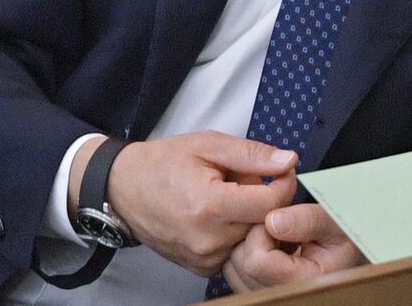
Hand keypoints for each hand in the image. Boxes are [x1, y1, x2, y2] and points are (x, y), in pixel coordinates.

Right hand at [94, 131, 296, 274]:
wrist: (122, 189)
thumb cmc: (164, 163)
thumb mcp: (209, 144)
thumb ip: (252, 154)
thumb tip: (289, 161)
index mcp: (210, 206)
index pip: (271, 204)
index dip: (283, 184)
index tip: (280, 170)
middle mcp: (208, 240)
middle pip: (263, 222)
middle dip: (264, 198)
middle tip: (243, 178)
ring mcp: (203, 258)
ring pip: (251, 238)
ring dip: (249, 216)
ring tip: (227, 195)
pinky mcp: (200, 268)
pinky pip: (235, 250)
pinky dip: (235, 231)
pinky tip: (219, 214)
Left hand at [222, 203, 366, 290]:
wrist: (347, 250)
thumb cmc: (343, 236)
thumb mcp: (335, 221)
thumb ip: (307, 220)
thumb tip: (273, 221)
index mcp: (305, 282)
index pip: (257, 261)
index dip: (262, 231)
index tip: (277, 218)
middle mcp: (286, 295)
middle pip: (242, 264)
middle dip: (254, 236)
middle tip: (278, 224)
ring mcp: (270, 296)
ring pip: (234, 266)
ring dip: (249, 244)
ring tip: (277, 236)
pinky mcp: (258, 292)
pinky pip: (234, 271)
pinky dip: (246, 253)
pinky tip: (271, 246)